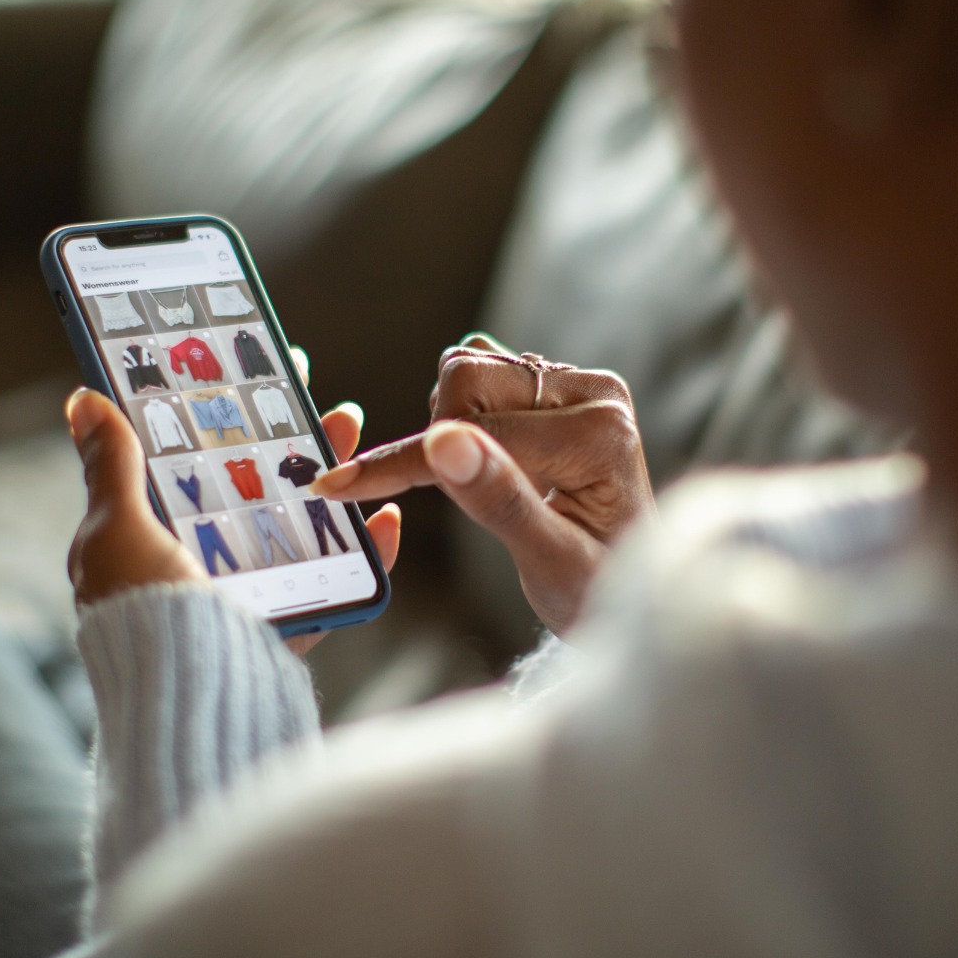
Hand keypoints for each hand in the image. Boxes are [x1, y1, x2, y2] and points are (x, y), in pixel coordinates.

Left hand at [65, 361, 401, 655]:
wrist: (188, 703)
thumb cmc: (141, 615)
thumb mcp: (116, 532)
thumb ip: (113, 468)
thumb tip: (84, 399)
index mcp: (151, 538)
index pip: (191, 460)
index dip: (222, 415)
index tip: (255, 374)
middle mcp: (199, 565)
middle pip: (255, 486)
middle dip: (290, 438)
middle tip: (318, 398)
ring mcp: (248, 595)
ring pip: (299, 522)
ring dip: (331, 474)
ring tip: (351, 429)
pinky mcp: (289, 627)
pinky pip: (337, 583)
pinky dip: (366, 552)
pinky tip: (385, 518)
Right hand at [313, 335, 651, 634]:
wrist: (618, 584)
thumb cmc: (593, 588)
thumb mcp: (550, 563)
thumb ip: (500, 503)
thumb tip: (443, 443)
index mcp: (602, 434)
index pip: (478, 433)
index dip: (405, 464)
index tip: (339, 485)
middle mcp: (595, 393)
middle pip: (468, 378)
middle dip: (439, 439)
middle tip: (461, 496)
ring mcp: (576, 383)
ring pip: (466, 369)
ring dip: (449, 426)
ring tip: (483, 484)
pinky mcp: (555, 384)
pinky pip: (477, 373)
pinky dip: (457, 417)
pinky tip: (483, 462)